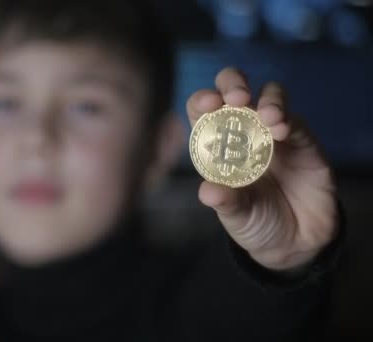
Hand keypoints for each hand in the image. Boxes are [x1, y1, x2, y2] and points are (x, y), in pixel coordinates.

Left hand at [186, 67, 338, 271]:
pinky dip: (287, 118)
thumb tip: (208, 191)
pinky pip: (294, 118)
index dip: (202, 100)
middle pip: (233, 89)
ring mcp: (271, 131)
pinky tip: (282, 131)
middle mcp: (242, 131)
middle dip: (232, 83)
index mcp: (215, 144)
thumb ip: (225, 201)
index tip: (207, 103)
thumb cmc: (256, 222)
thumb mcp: (236, 216)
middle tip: (237, 98)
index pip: (202, 111)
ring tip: (268, 116)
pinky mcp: (301, 138)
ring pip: (268, 94)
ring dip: (267, 99)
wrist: (297, 240)